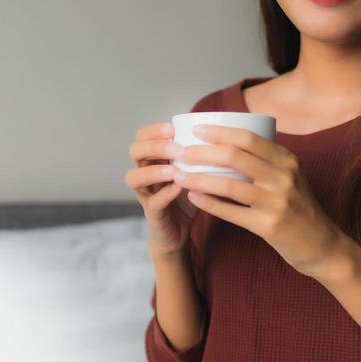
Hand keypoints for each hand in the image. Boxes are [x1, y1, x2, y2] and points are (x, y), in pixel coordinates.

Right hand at [125, 120, 199, 256]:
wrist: (180, 233)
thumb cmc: (188, 198)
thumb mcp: (194, 172)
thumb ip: (201, 156)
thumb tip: (226, 134)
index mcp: (153, 160)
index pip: (142, 136)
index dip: (154, 130)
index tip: (173, 127)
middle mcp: (144, 174)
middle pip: (134, 151)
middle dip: (154, 146)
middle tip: (175, 147)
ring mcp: (146, 195)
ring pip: (134, 177)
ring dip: (154, 170)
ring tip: (175, 170)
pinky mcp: (152, 214)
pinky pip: (153, 202)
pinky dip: (166, 194)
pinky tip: (180, 188)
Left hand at [169, 123, 351, 280]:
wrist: (322, 244)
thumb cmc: (300, 208)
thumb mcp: (291, 177)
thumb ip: (268, 161)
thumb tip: (230, 142)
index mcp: (287, 160)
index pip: (248, 138)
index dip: (219, 132)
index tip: (196, 129)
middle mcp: (283, 177)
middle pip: (234, 156)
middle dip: (200, 152)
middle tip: (178, 152)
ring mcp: (276, 202)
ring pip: (228, 184)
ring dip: (198, 178)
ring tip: (178, 175)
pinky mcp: (268, 226)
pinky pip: (231, 212)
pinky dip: (208, 203)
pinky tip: (193, 197)